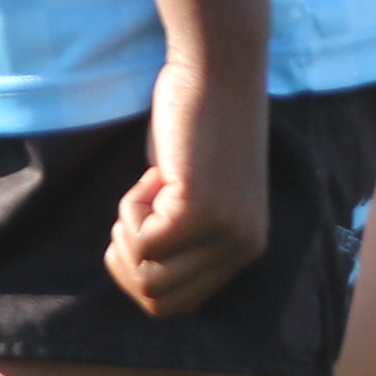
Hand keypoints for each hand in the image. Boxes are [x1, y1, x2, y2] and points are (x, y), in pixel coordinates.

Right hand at [106, 60, 269, 319]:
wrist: (216, 71)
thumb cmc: (196, 126)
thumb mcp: (195, 195)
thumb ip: (181, 238)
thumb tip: (141, 277)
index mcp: (246, 251)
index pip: (178, 305)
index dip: (143, 269)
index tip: (149, 220)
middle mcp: (244, 249)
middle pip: (158, 302)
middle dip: (129, 258)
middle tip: (142, 206)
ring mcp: (226, 233)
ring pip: (146, 276)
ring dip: (129, 232)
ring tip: (152, 187)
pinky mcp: (201, 212)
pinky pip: (140, 241)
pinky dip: (130, 207)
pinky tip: (156, 172)